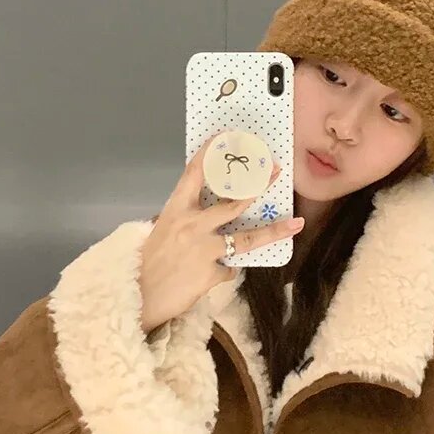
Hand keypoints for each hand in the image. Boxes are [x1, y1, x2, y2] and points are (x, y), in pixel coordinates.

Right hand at [138, 141, 302, 333]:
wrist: (139, 296)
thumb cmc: (149, 262)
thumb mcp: (164, 230)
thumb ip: (187, 218)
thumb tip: (213, 210)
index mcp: (176, 210)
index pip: (195, 172)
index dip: (211, 152)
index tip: (226, 137)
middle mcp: (191, 225)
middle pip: (233, 203)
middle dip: (258, 186)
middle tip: (276, 172)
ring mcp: (203, 249)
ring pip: (246, 237)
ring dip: (272, 231)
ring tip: (294, 224)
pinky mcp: (211, 273)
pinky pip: (229, 267)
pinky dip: (225, 268)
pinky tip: (212, 273)